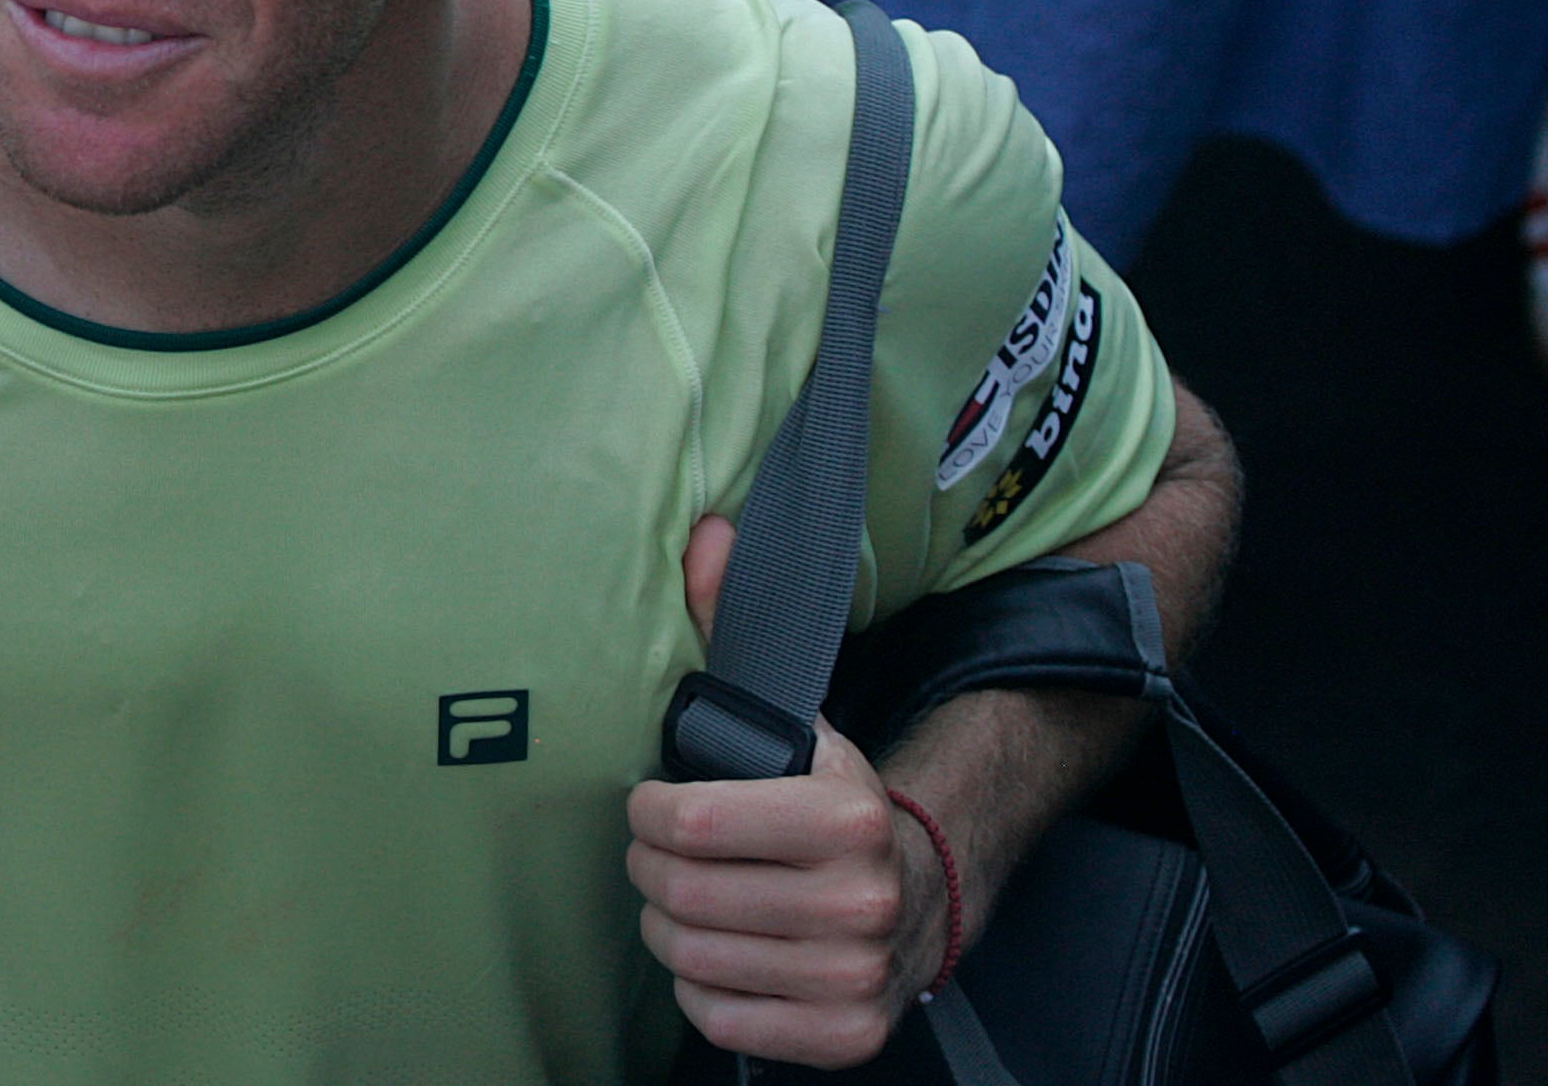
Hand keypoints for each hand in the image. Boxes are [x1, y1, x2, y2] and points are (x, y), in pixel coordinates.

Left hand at [623, 514, 950, 1067]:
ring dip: (670, 928)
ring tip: (687, 900)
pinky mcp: (845, 1035)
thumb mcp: (789, 716)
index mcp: (847, 812)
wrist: (918, 893)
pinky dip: (702, 990)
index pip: (692, 824)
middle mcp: (863, 898)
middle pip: (683, 894)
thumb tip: (711, 534)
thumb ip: (733, 626)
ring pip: (692, 957)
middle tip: (662, 854)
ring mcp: (856, 974)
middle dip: (651, 869)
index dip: (651, 812)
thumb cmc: (824, 801)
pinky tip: (722, 954)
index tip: (657, 803)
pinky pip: (720, 1019)